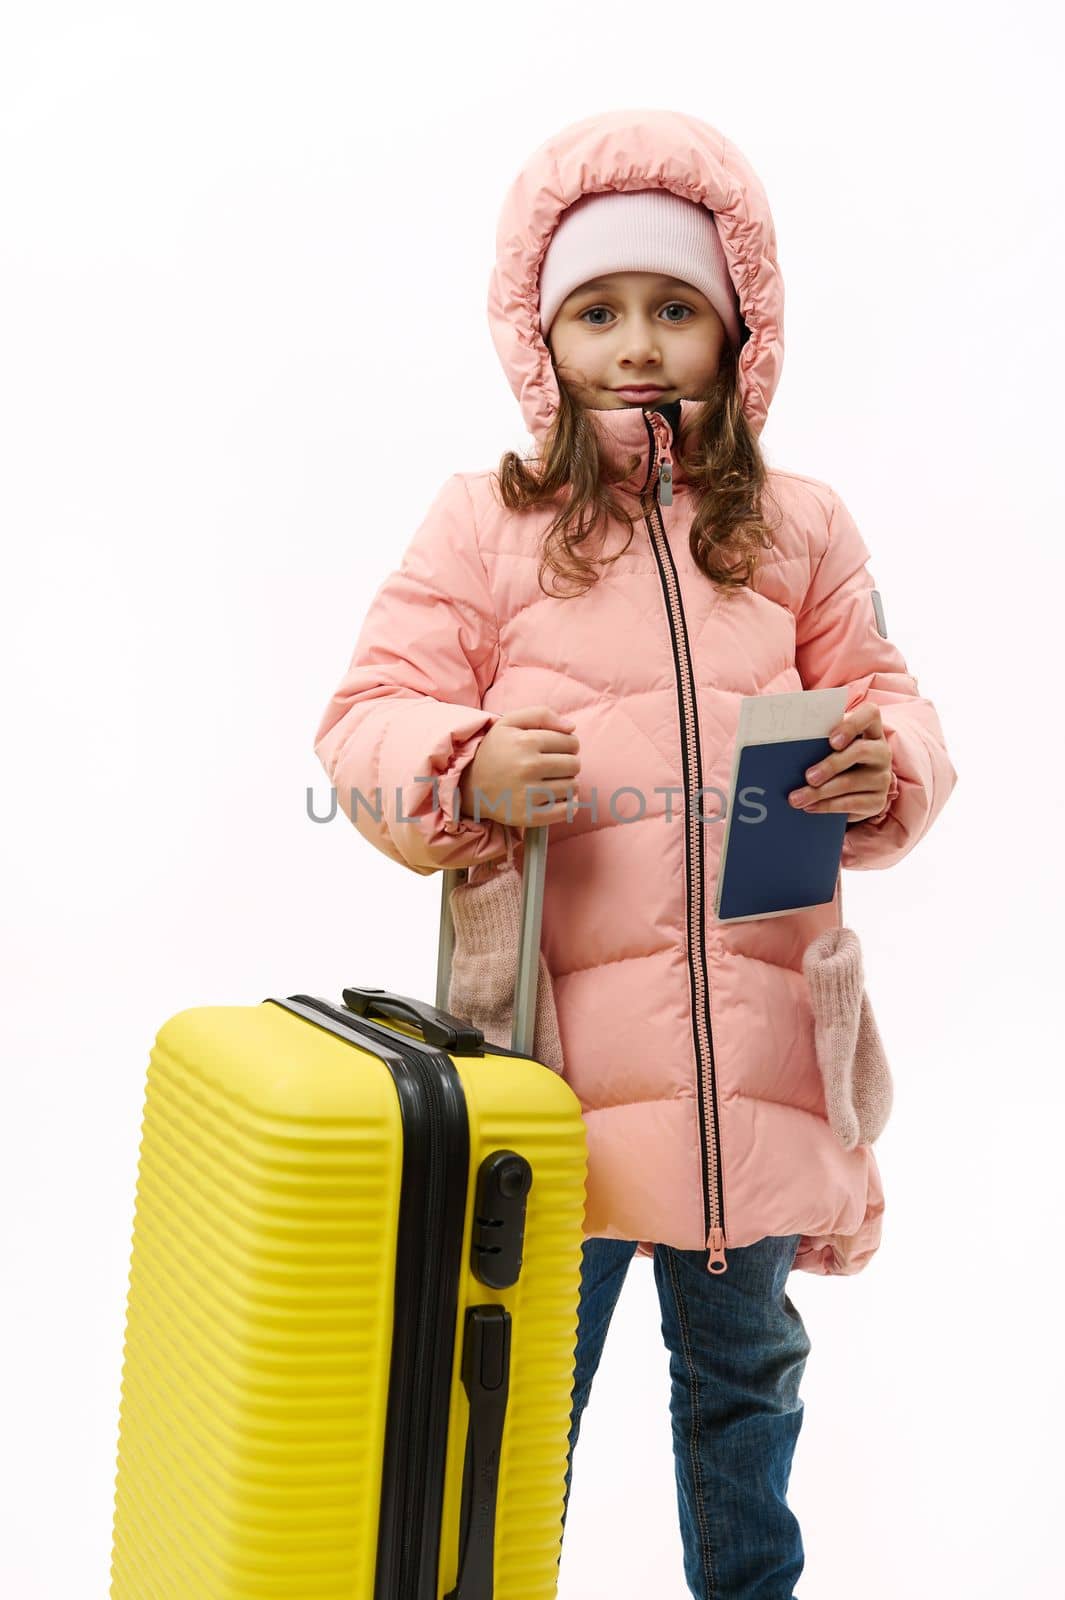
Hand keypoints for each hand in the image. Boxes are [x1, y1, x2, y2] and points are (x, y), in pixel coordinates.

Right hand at [459, 705, 580, 829]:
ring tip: (551, 782)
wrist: (469, 785)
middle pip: (574, 765)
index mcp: (525, 742)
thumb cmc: (495, 751)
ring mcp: (528, 794)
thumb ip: (541, 714)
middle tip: (553, 766)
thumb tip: (572, 727)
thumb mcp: (510, 722)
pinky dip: (568, 805)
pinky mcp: (529, 816)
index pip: (571, 742)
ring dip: (567, 784)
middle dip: (568, 763)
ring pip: (572, 787)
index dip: (569, 745)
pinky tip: (556, 799)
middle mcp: (528, 767)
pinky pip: (567, 811)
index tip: (557, 750)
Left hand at [787, 702, 893, 823]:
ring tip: (797, 798)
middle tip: (808, 777)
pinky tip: (810, 807)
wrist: (854, 792)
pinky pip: (851, 804)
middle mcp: (881, 751)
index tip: (831, 740)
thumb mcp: (830, 747)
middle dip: (831, 765)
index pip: (870, 714)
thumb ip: (819, 740)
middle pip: (861, 751)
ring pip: (851, 782)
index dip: (852, 725)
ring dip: (820, 792)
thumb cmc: (836, 760)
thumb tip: (786, 743)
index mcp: (870, 729)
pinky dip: (827, 806)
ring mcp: (882, 777)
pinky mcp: (878, 801)